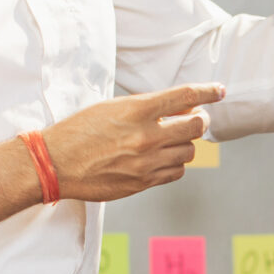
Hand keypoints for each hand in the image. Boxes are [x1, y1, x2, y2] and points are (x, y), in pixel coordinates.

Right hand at [40, 83, 226, 202]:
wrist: (55, 163)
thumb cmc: (79, 131)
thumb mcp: (112, 108)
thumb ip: (146, 108)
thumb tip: (179, 108)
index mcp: (137, 110)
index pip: (186, 96)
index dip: (208, 92)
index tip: (219, 91)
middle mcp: (146, 136)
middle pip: (196, 127)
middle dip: (200, 120)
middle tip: (195, 118)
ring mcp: (146, 162)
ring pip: (188, 152)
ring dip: (185, 143)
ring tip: (172, 139)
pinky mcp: (143, 183)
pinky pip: (176, 173)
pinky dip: (176, 164)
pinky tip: (163, 158)